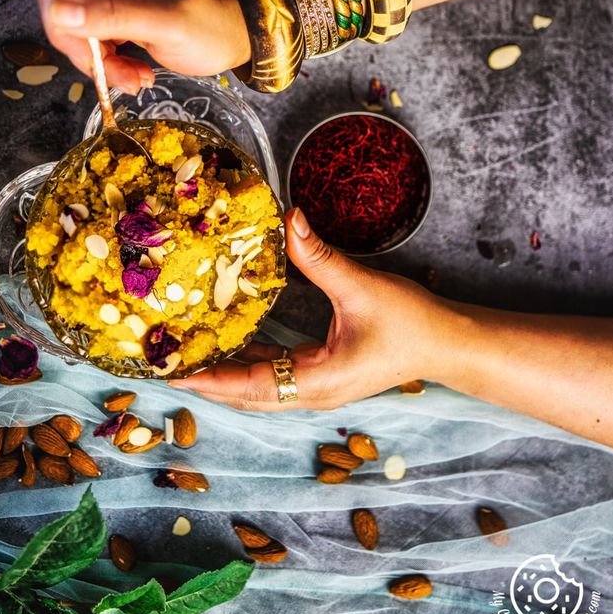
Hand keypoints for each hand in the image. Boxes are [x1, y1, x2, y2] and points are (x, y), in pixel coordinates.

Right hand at [37, 0, 250, 93]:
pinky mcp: (121, 19)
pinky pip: (97, 45)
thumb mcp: (166, 23)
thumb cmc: (213, 24)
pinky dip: (113, 66)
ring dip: (103, 65)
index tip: (93, 57)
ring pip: (78, 36)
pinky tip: (139, 74)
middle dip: (86, 54)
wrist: (241, 32)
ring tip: (138, 78)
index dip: (62, 28)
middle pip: (63, 16)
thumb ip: (113, 16)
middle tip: (122, 76)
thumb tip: (59, 11)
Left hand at [170, 208, 456, 410]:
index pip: (252, 385)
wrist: (447, 343)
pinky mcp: (323, 373)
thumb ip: (320, 256)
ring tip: (187, 355)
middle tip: (165, 363)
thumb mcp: (362, 287)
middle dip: (208, 381)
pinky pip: (276, 374)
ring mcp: (318, 386)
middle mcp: (313, 391)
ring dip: (225, 374)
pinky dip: (248, 363)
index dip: (213, 378)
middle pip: (248, 394)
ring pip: (260, 388)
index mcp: (319, 381)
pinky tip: (229, 343)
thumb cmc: (411, 322)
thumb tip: (290, 219)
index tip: (176, 371)